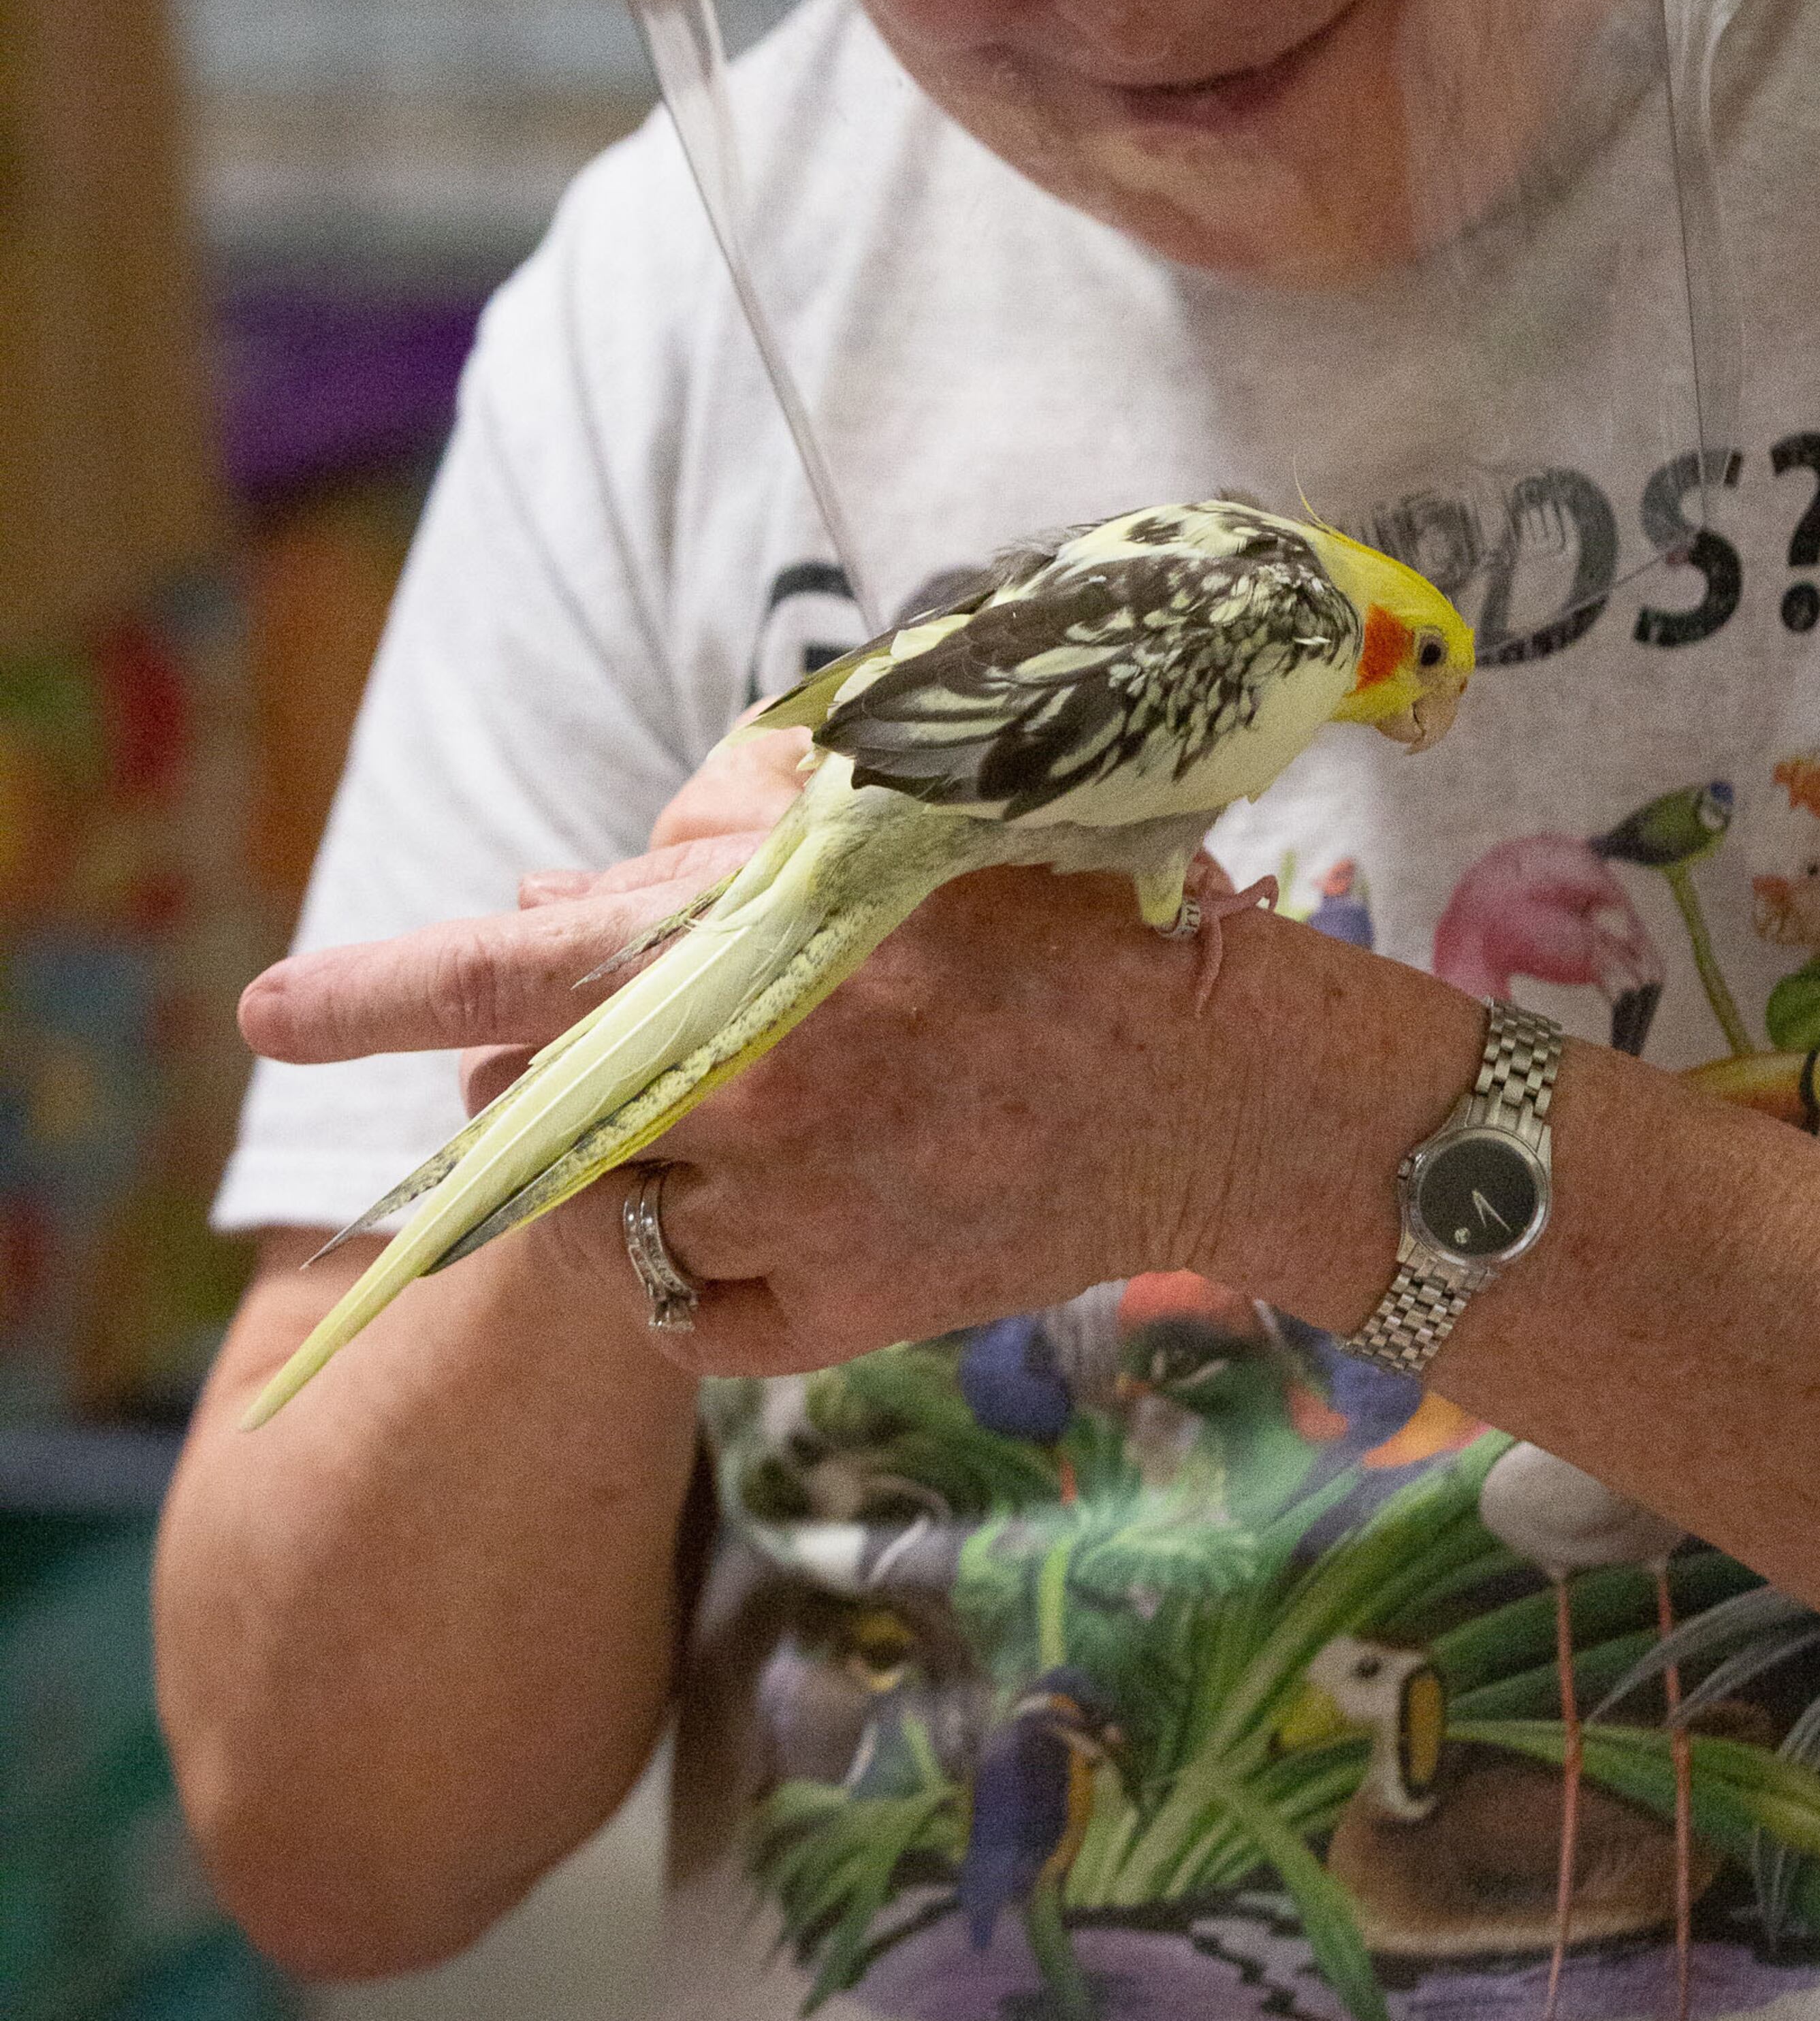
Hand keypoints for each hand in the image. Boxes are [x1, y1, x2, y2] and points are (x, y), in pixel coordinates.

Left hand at [240, 751, 1479, 1374]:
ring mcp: (795, 1217)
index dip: (374, 986)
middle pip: (555, 1095)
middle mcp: (762, 1090)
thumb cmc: (1085, 924)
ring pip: (620, 1197)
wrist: (1232, 1094)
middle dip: (549, 1062)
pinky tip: (801, 1196)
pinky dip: (701, 1254)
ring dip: (655, 1147)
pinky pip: (683, 1304)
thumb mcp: (926, 821)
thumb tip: (575, 886)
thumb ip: (744, 831)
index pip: (517, 969)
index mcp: (774, 949)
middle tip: (650, 1036)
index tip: (265, 1007)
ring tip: (785, 1103)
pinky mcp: (834, 1320)